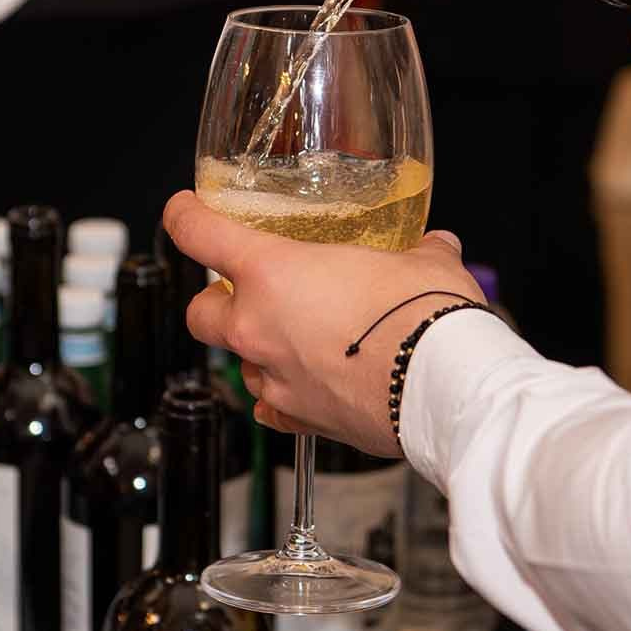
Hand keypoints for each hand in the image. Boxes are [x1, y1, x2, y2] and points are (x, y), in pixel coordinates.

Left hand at [163, 190, 484, 458]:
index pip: (199, 234)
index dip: (185, 216)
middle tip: (245, 292)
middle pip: (200, 313)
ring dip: (258, 351)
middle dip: (214, 302)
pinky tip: (308, 386)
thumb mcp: (425, 263)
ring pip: (239, 364)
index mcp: (273, 274)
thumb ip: (420, 250)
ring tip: (299, 341)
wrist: (445, 388)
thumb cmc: (426, 318)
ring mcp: (274, 379)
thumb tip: (434, 245)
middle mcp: (259, 328)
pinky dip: (283, 397)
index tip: (184, 211)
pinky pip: (272, 408)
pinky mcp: (298, 419)